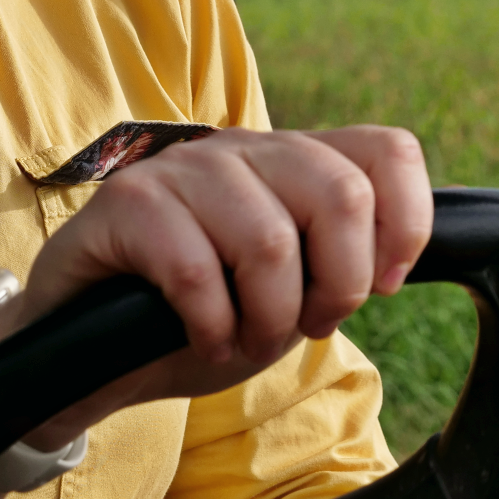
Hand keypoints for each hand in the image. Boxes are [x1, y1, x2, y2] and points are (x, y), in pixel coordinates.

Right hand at [0, 126, 431, 435]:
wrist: (91, 351)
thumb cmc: (198, 316)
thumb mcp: (290, 294)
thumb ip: (341, 261)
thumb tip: (394, 260)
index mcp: (293, 159)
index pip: (387, 151)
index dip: (406, 223)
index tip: (381, 286)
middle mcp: (244, 146)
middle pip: (340, 193)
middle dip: (335, 285)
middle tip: (300, 323)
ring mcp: (184, 167)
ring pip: (270, 241)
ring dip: (265, 318)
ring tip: (240, 337)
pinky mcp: (127, 202)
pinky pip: (196, 270)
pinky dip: (210, 326)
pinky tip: (199, 337)